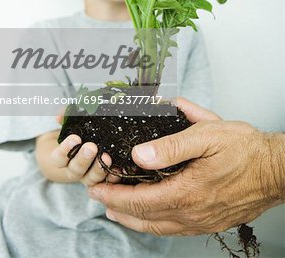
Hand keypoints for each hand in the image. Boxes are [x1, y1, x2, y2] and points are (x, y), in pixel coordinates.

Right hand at [51, 107, 120, 186]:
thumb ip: (65, 117)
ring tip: (107, 158)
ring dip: (99, 169)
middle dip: (83, 159)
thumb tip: (59, 117)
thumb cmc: (77, 132)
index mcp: (62, 159)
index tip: (74, 138)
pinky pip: (107, 180)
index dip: (65, 150)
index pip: (59, 158)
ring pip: (91, 178)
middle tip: (91, 147)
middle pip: (76, 169)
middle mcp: (75, 170)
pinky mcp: (103, 178)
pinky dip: (113, 176)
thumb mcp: (70, 124)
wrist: (87, 143)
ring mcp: (88, 176)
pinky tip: (119, 168)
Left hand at [86, 98, 278, 234]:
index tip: (97, 190)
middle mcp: (192, 213)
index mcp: (187, 192)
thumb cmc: (244, 149)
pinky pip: (176, 229)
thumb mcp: (206, 135)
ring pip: (159, 228)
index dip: (114, 196)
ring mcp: (202, 221)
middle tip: (101, 201)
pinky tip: (152, 218)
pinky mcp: (212, 222)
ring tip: (118, 213)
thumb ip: (171, 145)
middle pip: (145, 218)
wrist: (276, 169)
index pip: (140, 200)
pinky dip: (156, 224)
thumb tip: (140, 155)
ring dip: (134, 220)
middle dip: (118, 209)